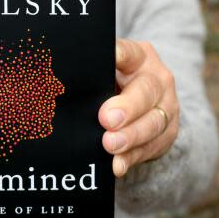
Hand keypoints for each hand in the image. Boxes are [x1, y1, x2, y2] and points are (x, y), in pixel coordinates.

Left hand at [98, 38, 179, 176]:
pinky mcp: (167, 133)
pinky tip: (117, 165)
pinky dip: (131, 157)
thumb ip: (91, 75)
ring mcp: (167, 106)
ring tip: (110, 144)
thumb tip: (51, 83)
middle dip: (127, 107)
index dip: (118, 55)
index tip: (107, 60)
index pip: (129, 52)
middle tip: (106, 119)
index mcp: (139, 57)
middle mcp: (157, 78)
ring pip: (152, 122)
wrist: (147, 103)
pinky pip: (150, 148)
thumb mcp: (108, 70)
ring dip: (130, 136)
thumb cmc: (113, 83)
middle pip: (146, 91)